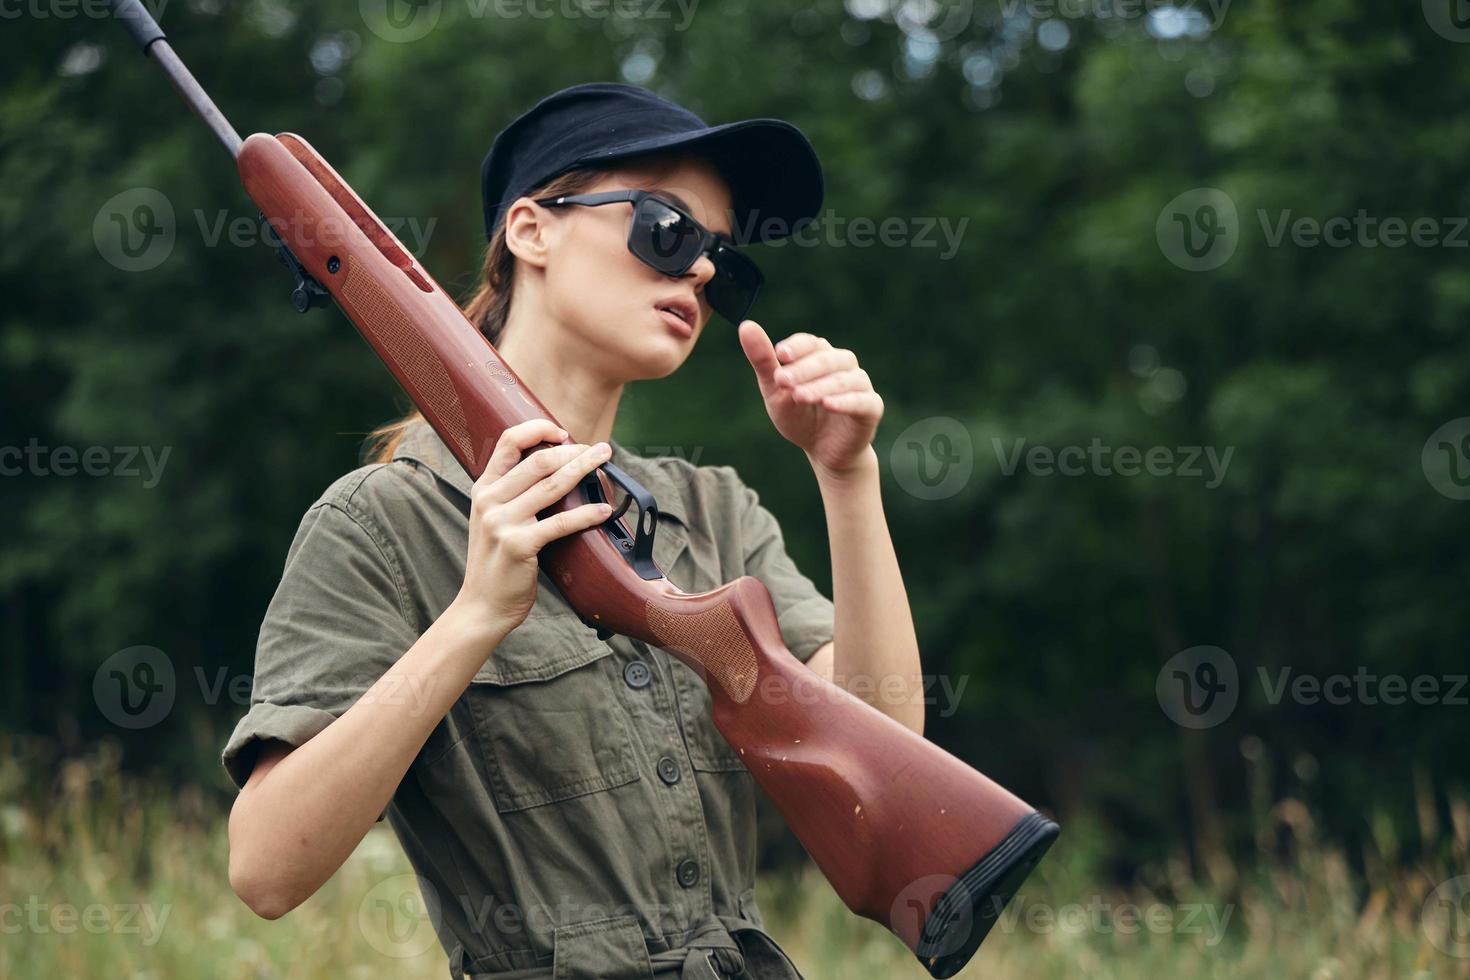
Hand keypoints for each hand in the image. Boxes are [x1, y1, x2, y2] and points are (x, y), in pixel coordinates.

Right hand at [452, 419, 613, 636]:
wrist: (482, 605)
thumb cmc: (497, 562)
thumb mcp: (492, 520)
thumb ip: (513, 495)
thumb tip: (554, 470)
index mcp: (483, 489)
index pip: (507, 442)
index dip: (537, 429)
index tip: (564, 434)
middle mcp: (489, 501)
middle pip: (538, 460)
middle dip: (574, 451)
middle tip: (599, 450)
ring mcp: (502, 522)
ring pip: (552, 486)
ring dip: (584, 469)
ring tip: (605, 462)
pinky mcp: (519, 545)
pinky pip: (560, 523)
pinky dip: (587, 514)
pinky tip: (604, 510)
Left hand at [738, 320, 882, 476]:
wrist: (823, 451)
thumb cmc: (800, 416)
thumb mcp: (776, 391)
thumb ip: (764, 361)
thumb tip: (746, 326)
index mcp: (820, 355)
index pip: (810, 343)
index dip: (797, 347)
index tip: (780, 355)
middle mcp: (843, 364)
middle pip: (826, 359)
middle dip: (803, 370)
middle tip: (782, 381)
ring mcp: (860, 384)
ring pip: (843, 379)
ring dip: (820, 386)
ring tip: (799, 396)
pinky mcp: (872, 407)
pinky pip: (862, 400)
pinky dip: (845, 401)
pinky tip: (828, 404)